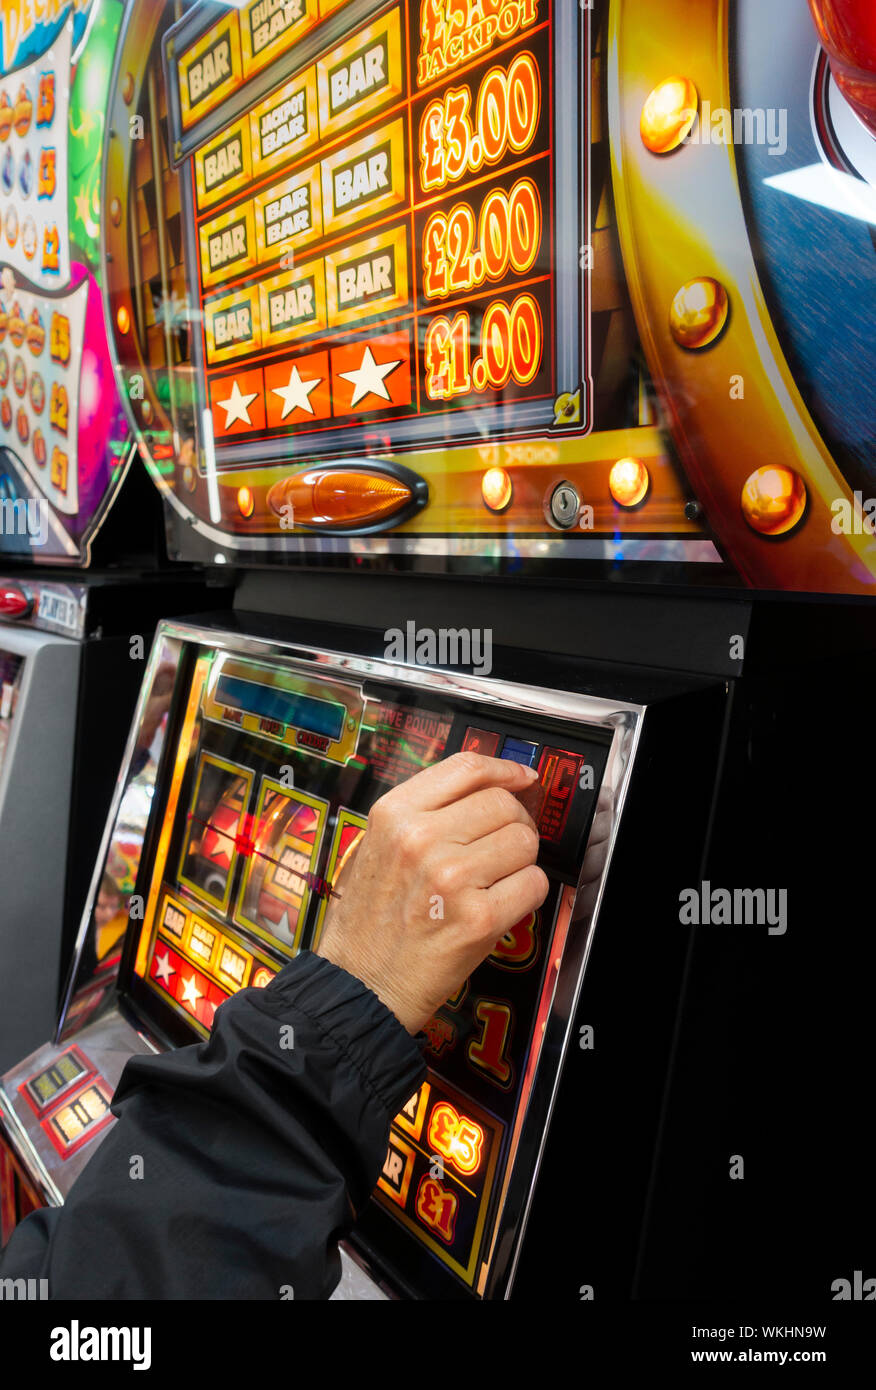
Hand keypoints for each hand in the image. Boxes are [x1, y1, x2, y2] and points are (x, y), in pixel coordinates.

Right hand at [316, 752, 549, 1032]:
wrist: (359, 984)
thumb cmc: (369, 922)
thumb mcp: (377, 847)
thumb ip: (423, 814)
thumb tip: (486, 789)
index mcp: (394, 814)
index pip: (466, 767)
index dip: (504, 769)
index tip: (521, 777)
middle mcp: (421, 838)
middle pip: (503, 804)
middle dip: (514, 824)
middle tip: (503, 847)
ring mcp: (451, 877)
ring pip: (524, 842)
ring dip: (520, 862)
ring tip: (493, 882)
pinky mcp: (478, 918)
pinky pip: (533, 884)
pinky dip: (526, 895)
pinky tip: (499, 906)